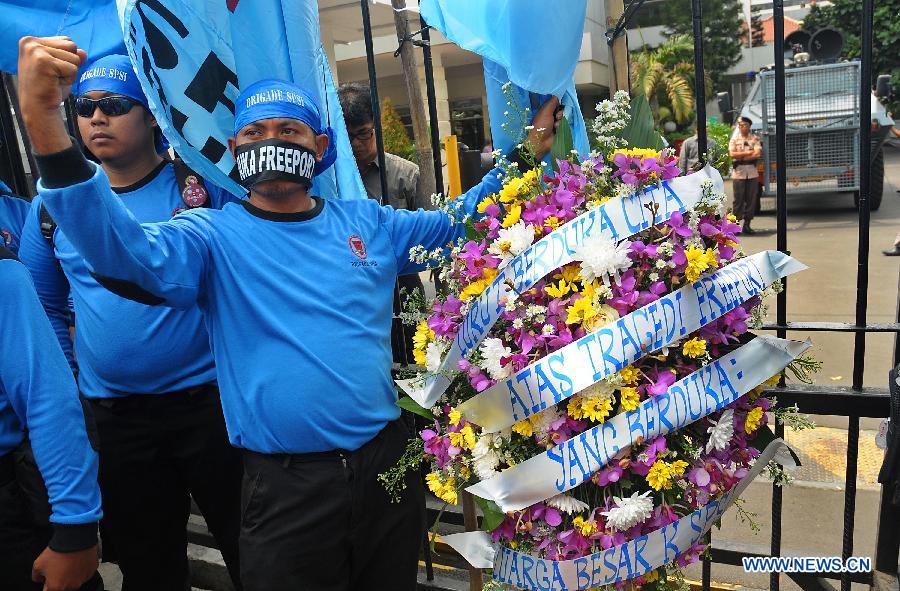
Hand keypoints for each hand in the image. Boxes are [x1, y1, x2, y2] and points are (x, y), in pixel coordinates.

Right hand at [17, 36, 85, 153]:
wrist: (38, 107)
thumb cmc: (48, 88)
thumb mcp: (60, 68)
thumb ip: (71, 57)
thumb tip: (84, 52)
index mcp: (30, 40)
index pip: (66, 40)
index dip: (66, 58)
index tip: (51, 70)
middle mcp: (30, 42)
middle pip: (72, 45)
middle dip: (69, 63)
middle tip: (54, 76)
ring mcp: (35, 50)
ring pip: (74, 57)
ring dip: (70, 72)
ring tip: (54, 79)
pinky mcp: (44, 61)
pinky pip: (73, 68)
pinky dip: (69, 79)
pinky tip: (55, 83)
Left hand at [32, 545, 98, 590]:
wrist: (74, 539)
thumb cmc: (57, 552)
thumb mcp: (37, 564)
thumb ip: (36, 576)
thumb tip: (40, 578)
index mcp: (56, 587)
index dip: (47, 585)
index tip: (47, 580)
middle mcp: (70, 586)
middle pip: (63, 588)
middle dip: (59, 580)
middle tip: (58, 568)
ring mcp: (82, 579)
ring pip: (75, 581)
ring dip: (71, 575)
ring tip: (68, 562)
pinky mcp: (91, 571)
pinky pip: (84, 573)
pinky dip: (81, 569)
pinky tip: (77, 560)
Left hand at [525, 97, 563, 160]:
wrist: (541, 142)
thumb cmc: (541, 125)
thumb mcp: (545, 111)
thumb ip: (551, 102)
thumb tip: (557, 95)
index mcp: (545, 110)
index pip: (555, 103)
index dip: (558, 103)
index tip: (559, 104)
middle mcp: (551, 115)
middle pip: (561, 110)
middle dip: (560, 113)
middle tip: (556, 117)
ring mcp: (555, 123)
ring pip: (563, 117)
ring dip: (560, 121)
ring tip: (555, 126)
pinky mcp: (559, 129)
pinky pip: (564, 124)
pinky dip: (561, 127)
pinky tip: (557, 130)